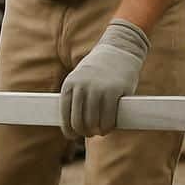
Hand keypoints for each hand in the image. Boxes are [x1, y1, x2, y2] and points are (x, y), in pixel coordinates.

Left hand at [60, 19, 148, 138]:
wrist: (120, 49)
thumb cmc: (99, 70)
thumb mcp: (81, 79)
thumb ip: (76, 97)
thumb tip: (72, 125)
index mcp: (69, 84)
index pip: (65, 115)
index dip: (69, 130)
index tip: (73, 136)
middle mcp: (81, 87)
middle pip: (78, 122)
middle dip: (83, 132)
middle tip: (90, 133)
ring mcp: (97, 89)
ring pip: (92, 122)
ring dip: (96, 131)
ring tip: (100, 131)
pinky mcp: (114, 91)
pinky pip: (108, 118)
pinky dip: (107, 127)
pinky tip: (108, 128)